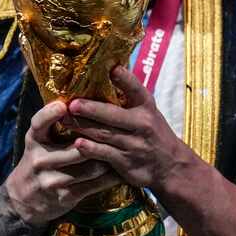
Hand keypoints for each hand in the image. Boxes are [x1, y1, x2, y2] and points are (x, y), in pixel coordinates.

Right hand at [4, 101, 120, 226]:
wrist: (23, 198)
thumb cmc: (40, 158)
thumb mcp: (39, 139)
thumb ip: (53, 123)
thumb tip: (81, 99)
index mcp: (34, 139)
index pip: (38, 123)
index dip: (50, 114)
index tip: (64, 106)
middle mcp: (40, 159)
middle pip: (77, 148)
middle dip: (100, 140)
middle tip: (120, 130)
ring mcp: (52, 180)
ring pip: (90, 167)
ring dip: (109, 159)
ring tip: (125, 150)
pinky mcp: (65, 197)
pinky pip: (94, 185)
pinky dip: (109, 177)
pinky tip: (120, 170)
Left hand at [66, 66, 192, 191]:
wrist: (171, 166)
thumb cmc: (152, 132)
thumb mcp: (147, 111)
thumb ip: (129, 95)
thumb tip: (107, 69)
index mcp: (146, 106)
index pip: (136, 89)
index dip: (125, 79)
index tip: (112, 69)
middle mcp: (142, 124)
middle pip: (113, 114)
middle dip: (91, 109)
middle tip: (72, 103)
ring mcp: (134, 144)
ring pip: (105, 134)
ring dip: (83, 127)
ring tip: (64, 121)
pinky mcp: (127, 163)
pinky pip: (106, 154)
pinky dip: (91, 149)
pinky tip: (78, 144)